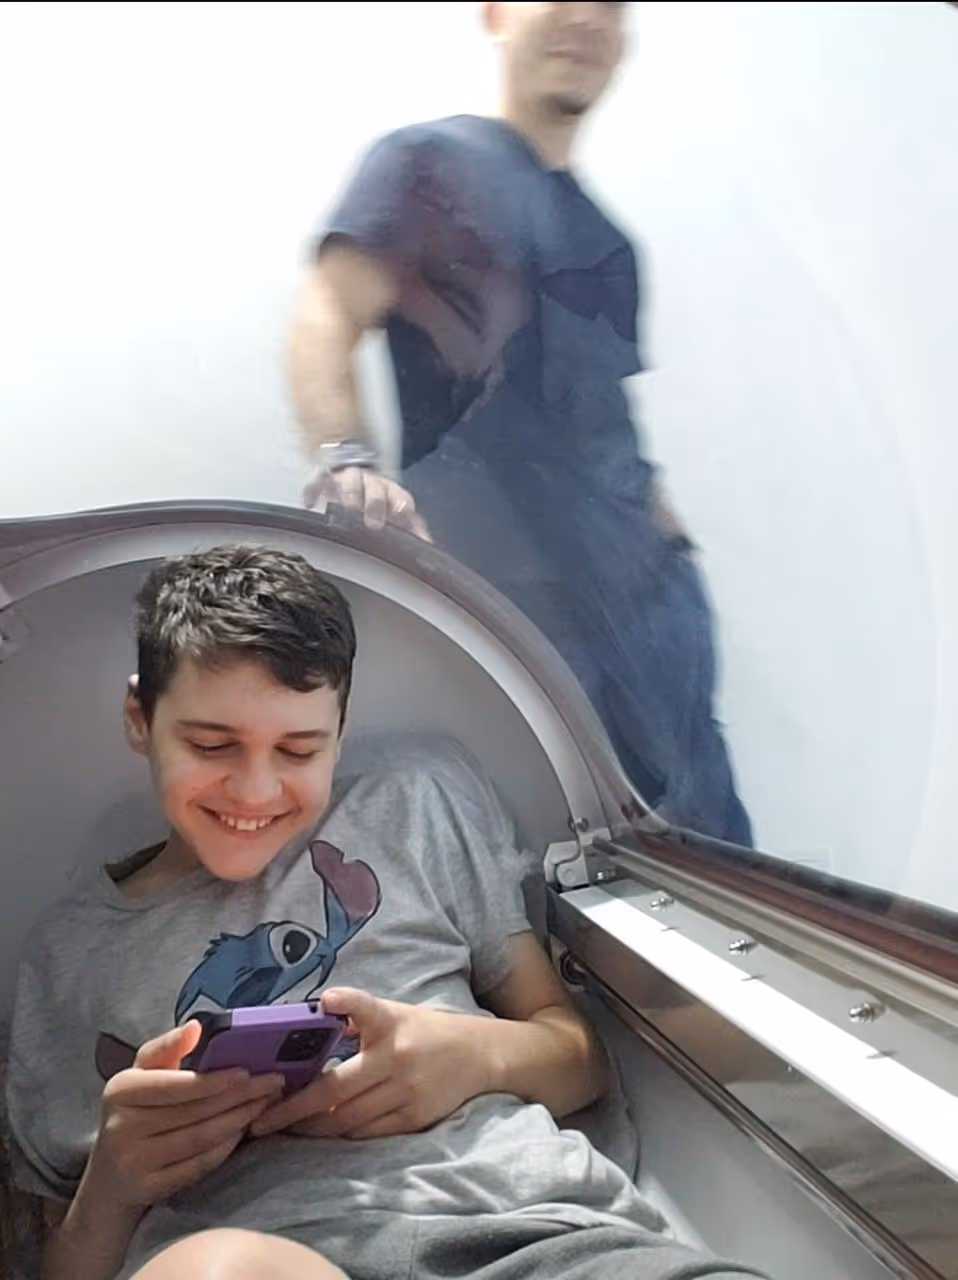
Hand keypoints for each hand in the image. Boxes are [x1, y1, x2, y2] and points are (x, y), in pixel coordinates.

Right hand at [83, 1023, 284, 1208]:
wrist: (108, 1179)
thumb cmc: (134, 1114)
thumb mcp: (141, 1076)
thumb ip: (167, 1049)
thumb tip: (195, 1027)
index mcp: (121, 1090)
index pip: (174, 1085)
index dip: (212, 1080)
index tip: (246, 1071)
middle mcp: (122, 1127)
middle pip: (194, 1111)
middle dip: (239, 1096)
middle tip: (273, 1083)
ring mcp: (134, 1162)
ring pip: (201, 1138)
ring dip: (239, 1120)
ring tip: (265, 1103)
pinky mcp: (149, 1188)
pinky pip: (199, 1165)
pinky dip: (226, 1147)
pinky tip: (244, 1130)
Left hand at [250, 989, 489, 1140]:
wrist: (478, 1055)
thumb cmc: (423, 1031)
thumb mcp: (394, 1013)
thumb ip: (356, 1018)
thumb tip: (311, 1019)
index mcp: (391, 1023)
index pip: (368, 1008)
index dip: (349, 1002)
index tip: (327, 999)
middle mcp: (398, 1058)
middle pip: (337, 1089)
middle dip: (294, 1108)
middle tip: (260, 1118)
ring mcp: (407, 1092)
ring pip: (348, 1119)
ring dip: (312, 1127)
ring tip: (282, 1129)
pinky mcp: (414, 1118)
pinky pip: (367, 1133)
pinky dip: (341, 1134)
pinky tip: (320, 1133)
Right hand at [303, 465, 430, 540]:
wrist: (349, 471)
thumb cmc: (376, 501)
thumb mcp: (396, 515)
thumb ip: (412, 531)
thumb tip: (429, 550)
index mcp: (392, 493)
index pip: (401, 498)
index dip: (401, 506)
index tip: (401, 516)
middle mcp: (372, 483)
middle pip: (377, 489)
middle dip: (376, 504)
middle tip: (373, 525)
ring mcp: (347, 478)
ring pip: (351, 480)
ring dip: (350, 494)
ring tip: (346, 511)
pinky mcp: (324, 476)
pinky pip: (317, 479)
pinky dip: (314, 489)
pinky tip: (312, 504)